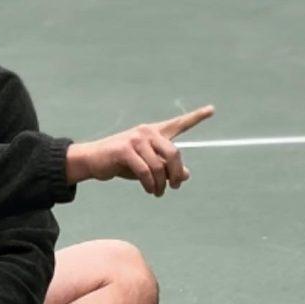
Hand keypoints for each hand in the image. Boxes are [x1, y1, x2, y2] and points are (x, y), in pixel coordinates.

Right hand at [66, 105, 214, 195]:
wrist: (93, 161)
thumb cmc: (121, 162)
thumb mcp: (146, 165)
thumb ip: (165, 168)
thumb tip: (186, 175)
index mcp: (154, 132)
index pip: (178, 124)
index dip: (196, 117)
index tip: (211, 110)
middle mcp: (147, 132)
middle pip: (174, 154)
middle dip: (177, 174)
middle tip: (176, 187)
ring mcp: (135, 139)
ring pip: (159, 166)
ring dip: (161, 184)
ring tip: (158, 193)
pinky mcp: (125, 150)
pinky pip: (145, 171)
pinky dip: (150, 185)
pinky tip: (150, 190)